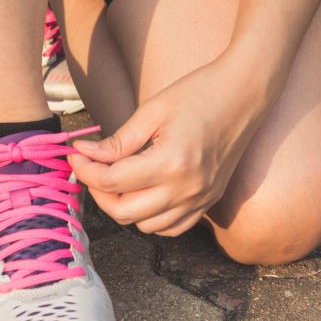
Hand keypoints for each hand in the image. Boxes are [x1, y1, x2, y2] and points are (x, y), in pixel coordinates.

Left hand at [67, 58, 278, 236]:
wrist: (245, 93)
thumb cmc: (198, 93)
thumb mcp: (152, 111)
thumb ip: (117, 141)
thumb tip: (84, 153)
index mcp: (171, 163)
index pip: (112, 182)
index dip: (85, 169)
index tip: (75, 154)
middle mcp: (187, 189)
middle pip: (124, 212)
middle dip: (98, 192)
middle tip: (90, 167)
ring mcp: (201, 200)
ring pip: (145, 226)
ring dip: (123, 206)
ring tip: (115, 178)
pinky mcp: (208, 202)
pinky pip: (171, 228)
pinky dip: (150, 218)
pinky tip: (142, 193)